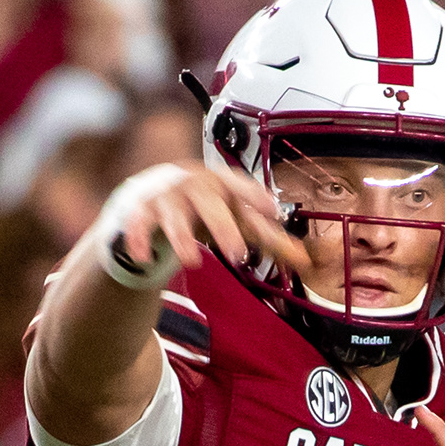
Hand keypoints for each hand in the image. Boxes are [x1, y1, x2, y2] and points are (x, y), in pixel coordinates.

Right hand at [113, 163, 308, 284]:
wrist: (151, 192)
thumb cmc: (205, 206)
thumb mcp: (236, 217)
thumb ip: (268, 238)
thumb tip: (306, 260)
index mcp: (221, 184)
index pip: (240, 186)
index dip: (254, 196)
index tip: (271, 210)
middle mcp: (194, 186)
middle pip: (209, 202)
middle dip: (223, 227)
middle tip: (238, 254)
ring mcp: (166, 197)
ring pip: (173, 215)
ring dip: (181, 237)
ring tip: (192, 261)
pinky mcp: (140, 212)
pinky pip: (138, 225)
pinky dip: (138, 240)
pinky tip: (144, 258)